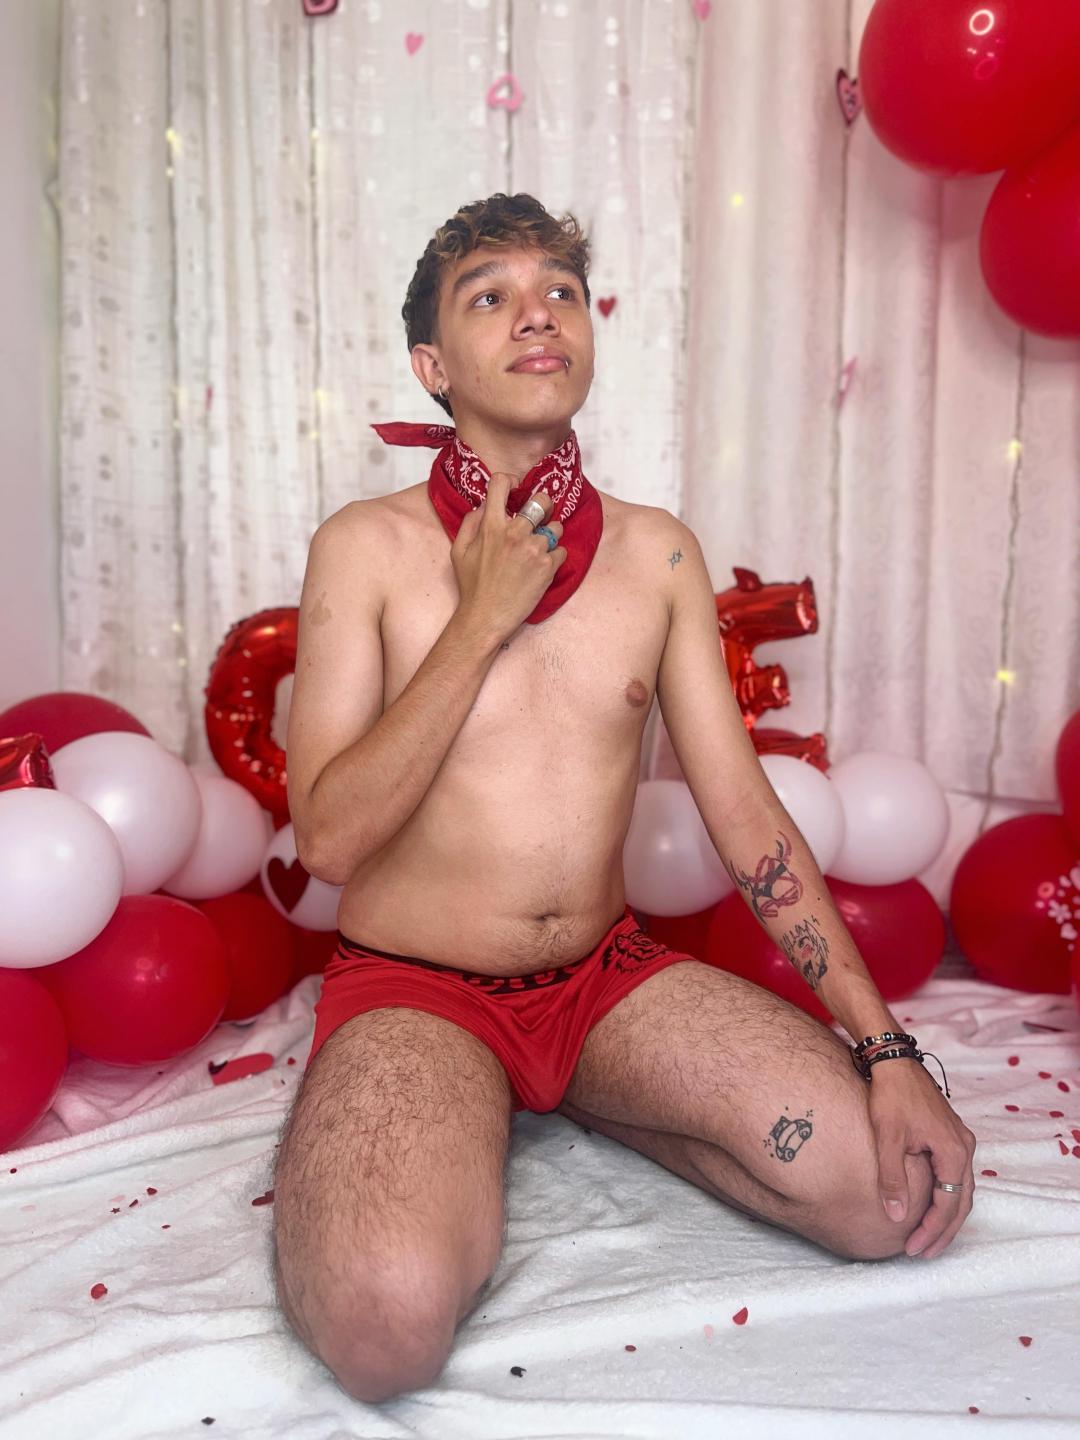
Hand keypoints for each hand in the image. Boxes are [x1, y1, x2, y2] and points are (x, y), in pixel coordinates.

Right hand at [450, 472, 566, 641]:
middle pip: (541, 501)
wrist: (486, 618)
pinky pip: (561, 551)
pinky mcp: (548, 566)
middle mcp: (514, 533)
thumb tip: (484, 505)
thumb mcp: (459, 551)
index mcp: (490, 526)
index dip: (510, 481)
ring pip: (556, 527)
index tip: (515, 489)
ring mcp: (533, 549)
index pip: (501, 483)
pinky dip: (555, 558)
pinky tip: (541, 568)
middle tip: (540, 516)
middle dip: (543, 506)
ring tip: (539, 550)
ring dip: (551, 535)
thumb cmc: (472, 587)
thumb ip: (471, 522)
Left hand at [867, 1057, 976, 1258]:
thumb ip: (893, 1178)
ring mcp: (960, 1140)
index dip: (931, 1230)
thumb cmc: (890, 1095)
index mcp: (953, 1151)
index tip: (913, 1248)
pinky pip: (955, 1175)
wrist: (893, 1060)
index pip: (948, 1203)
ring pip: (960, 1190)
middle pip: (961, 1202)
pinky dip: (945, 1196)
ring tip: (925, 1238)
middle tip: (921, 1253)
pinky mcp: (950, 1135)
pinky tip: (929, 1207)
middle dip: (942, 1231)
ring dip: (945, 1216)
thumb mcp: (888, 1137)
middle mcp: (964, 1147)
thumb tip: (896, 1217)